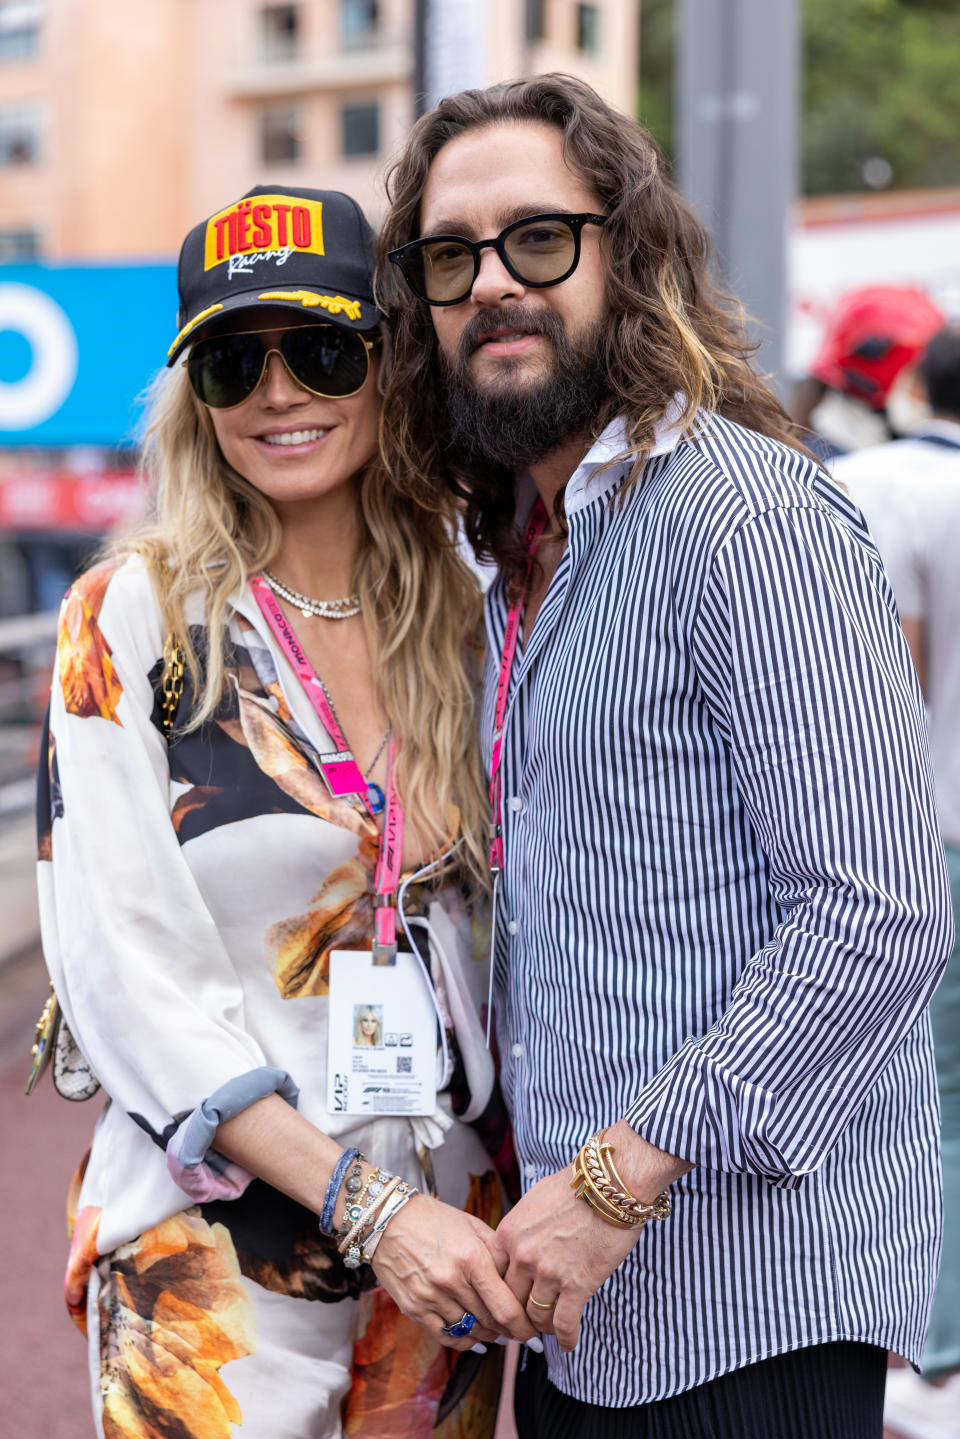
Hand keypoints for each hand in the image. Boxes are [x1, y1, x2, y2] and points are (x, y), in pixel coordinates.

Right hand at [370, 1193, 537, 1351]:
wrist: (387, 1220)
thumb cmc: (433, 1218)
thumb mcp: (471, 1225)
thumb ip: (496, 1251)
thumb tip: (519, 1278)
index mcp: (471, 1257)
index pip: (506, 1307)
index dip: (524, 1327)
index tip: (534, 1334)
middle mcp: (451, 1280)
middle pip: (490, 1322)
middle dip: (509, 1331)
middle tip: (520, 1332)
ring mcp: (430, 1297)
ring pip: (470, 1331)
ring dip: (488, 1335)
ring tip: (498, 1333)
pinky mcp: (414, 1308)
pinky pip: (445, 1336)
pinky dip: (464, 1342)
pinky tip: (475, 1340)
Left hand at [489, 1167, 640, 1350]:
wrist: (609, 1185)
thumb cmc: (574, 1186)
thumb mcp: (533, 1201)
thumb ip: (520, 1230)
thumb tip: (517, 1246)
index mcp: (508, 1234)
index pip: (492, 1277)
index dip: (499, 1294)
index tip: (506, 1302)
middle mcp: (523, 1256)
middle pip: (511, 1301)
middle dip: (517, 1315)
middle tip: (525, 1323)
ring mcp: (549, 1273)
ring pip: (535, 1317)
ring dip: (542, 1327)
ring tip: (548, 1330)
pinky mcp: (577, 1285)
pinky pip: (564, 1324)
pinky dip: (566, 1338)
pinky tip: (569, 1343)